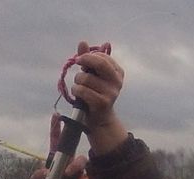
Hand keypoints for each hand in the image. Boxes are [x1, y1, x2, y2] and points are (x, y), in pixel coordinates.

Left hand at [70, 40, 126, 155]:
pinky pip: (84, 91)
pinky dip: (76, 91)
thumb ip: (87, 60)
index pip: (102, 57)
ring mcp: (111, 92)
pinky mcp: (102, 102)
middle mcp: (117, 81)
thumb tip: (82, 42)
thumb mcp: (91, 77)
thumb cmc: (93, 96)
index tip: (80, 60)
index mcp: (117, 72)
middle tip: (76, 63)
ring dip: (77, 81)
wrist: (97, 121)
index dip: (88, 55)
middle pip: (99, 63)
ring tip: (78, 87)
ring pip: (86, 78)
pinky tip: (77, 94)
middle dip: (84, 61)